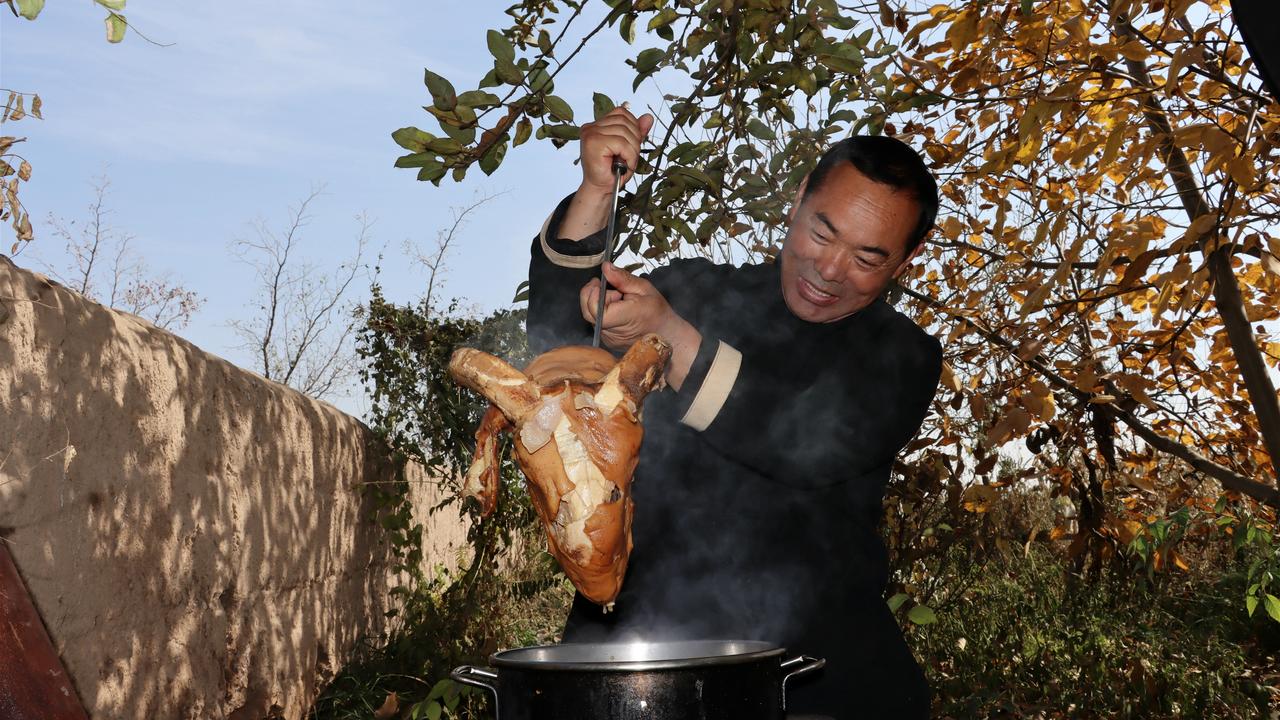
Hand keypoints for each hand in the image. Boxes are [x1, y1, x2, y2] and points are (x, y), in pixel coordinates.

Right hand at [578, 106, 653, 194]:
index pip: (621, 113)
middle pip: (623, 121)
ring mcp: (590, 134)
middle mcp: (591, 127)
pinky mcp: (593, 143)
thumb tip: (648, 117)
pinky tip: (625, 165)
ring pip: (624, 132)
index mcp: (596, 125)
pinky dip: (629, 155)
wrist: (601, 190)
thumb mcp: (629, 147)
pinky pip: (621, 143)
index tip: (632, 145)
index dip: (633, 127)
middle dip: (635, 139)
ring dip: (632, 150)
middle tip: (632, 157)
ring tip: (628, 162)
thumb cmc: (612, 171)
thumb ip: (637, 132)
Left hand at [580, 262, 700, 389]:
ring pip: (590, 317)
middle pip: (588, 311)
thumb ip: (623, 279)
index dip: (594, 293)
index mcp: (624, 318)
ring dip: (598, 304)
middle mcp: (613, 333)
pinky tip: (616, 309)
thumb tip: (606, 268)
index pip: (594, 308)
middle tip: (607, 286)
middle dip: (593, 295)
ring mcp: (609, 339)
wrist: (666, 335)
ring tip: (617, 299)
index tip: (603, 282)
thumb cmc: (658, 312)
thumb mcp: (644, 288)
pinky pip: (596, 323)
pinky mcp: (607, 341)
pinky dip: (602, 312)